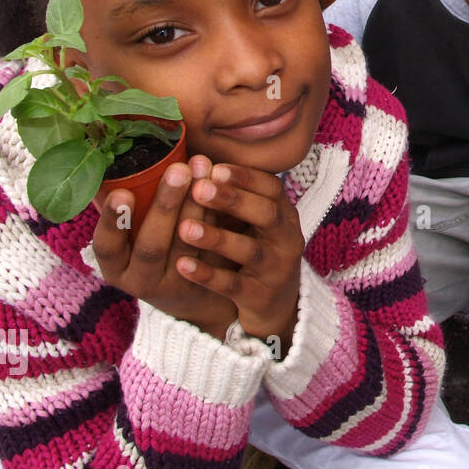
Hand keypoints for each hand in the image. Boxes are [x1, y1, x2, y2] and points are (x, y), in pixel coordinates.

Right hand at [92, 155, 237, 339]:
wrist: (195, 296)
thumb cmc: (157, 249)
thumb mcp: (135, 235)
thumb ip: (136, 205)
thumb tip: (135, 151)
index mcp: (116, 266)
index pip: (107, 246)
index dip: (112, 221)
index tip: (122, 192)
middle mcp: (141, 280)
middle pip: (152, 245)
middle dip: (166, 205)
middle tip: (179, 169)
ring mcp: (177, 286)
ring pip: (187, 248)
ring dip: (197, 207)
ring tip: (204, 170)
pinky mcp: (208, 286)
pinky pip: (215, 253)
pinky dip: (220, 221)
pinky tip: (228, 192)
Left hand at [175, 163, 304, 353]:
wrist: (278, 306)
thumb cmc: (255, 250)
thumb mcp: (252, 222)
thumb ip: (230, 198)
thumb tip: (194, 162)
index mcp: (284, 214)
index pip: (272, 188)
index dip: (245, 177)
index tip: (214, 168)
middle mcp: (286, 238)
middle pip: (267, 214)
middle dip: (233, 200)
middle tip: (199, 189)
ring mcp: (276, 269)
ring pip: (250, 250)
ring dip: (217, 238)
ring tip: (185, 228)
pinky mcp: (261, 297)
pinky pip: (233, 285)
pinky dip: (208, 275)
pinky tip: (182, 266)